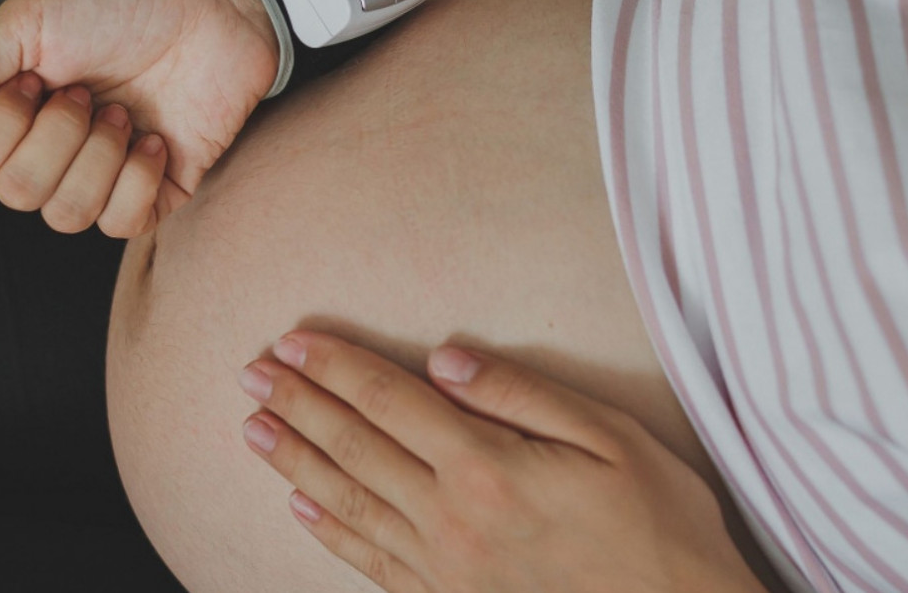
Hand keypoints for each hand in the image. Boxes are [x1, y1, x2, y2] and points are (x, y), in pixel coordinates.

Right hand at [0, 0, 278, 232]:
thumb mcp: (27, 21)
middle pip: (17, 194)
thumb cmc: (121, 4)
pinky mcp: (153, 197)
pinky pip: (121, 225)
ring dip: (97, 156)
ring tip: (124, 112)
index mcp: (12, 118)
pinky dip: (137, 179)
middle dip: (55, 136)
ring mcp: (102, 179)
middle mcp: (51, 155)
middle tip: (88, 91)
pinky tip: (156, 140)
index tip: (32, 79)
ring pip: (67, 216)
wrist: (211, 7)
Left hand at [237, 332, 767, 592]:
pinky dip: (330, 530)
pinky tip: (301, 506)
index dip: (336, 366)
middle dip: (298, 404)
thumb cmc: (658, 525)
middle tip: (249, 374)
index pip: (389, 400)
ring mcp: (445, 566)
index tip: (292, 342)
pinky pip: (372, 561)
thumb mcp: (611, 438)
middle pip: (355, 446)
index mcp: (488, 467)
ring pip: (350, 500)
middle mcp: (452, 516)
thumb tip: (444, 361)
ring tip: (254, 430)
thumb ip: (521, 394)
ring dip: (296, 460)